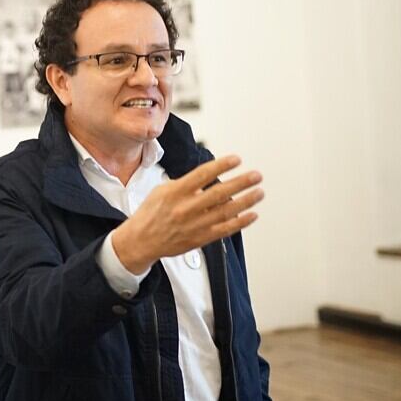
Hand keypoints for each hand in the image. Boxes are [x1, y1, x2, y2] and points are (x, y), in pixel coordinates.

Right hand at [112, 156, 263, 273]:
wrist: (141, 240)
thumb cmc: (151, 214)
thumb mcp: (161, 191)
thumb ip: (184, 184)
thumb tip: (206, 177)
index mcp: (175, 192)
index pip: (203, 175)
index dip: (222, 166)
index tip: (236, 159)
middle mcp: (186, 208)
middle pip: (219, 192)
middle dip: (241, 182)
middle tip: (255, 175)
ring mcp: (195, 224)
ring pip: (226, 211)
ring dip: (245, 201)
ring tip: (259, 192)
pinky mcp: (200, 238)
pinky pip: (225, 230)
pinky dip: (241, 222)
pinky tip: (252, 214)